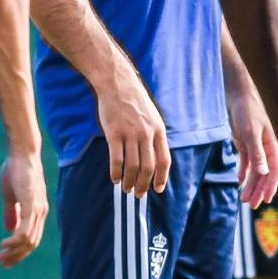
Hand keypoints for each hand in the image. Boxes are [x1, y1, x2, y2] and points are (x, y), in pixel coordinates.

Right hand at [0, 152, 47, 267]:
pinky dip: (15, 241)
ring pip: (29, 240)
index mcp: (37, 212)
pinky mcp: (31, 204)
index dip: (19, 252)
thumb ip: (12, 213)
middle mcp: (40, 213)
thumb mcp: (11, 196)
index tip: (4, 259)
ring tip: (0, 256)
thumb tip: (9, 229)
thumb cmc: (15, 171)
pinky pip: (26, 230)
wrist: (21, 153)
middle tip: (1, 262)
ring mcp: (37, 209)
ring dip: (14, 251)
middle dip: (16, 256)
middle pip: (31, 244)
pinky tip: (4, 244)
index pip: (31, 239)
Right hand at [95, 67, 169, 195]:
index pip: (164, 160)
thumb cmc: (134, 102)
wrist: (117, 84)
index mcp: (158, 131)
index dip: (161, 177)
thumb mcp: (152, 117)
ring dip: (130, 181)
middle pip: (148, 167)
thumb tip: (154, 159)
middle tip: (139, 194)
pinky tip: (114, 179)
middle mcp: (146, 134)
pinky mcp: (114, 133)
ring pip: (132, 166)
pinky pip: (116, 159)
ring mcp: (130, 134)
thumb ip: (154, 136)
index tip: (157, 190)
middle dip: (144, 184)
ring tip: (126, 189)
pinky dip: (116, 172)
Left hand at [227, 82, 277, 209]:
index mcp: (272, 146)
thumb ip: (257, 153)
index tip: (266, 200)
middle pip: (264, 173)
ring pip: (254, 170)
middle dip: (258, 189)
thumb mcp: (251, 133)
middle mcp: (265, 148)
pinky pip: (246, 162)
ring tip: (244, 198)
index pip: (273, 170)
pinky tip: (240, 182)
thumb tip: (263, 172)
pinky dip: (243, 172)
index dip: (271, 185)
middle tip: (252, 205)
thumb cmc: (247, 113)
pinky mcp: (245, 144)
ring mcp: (255, 146)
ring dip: (250, 184)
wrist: (237, 97)